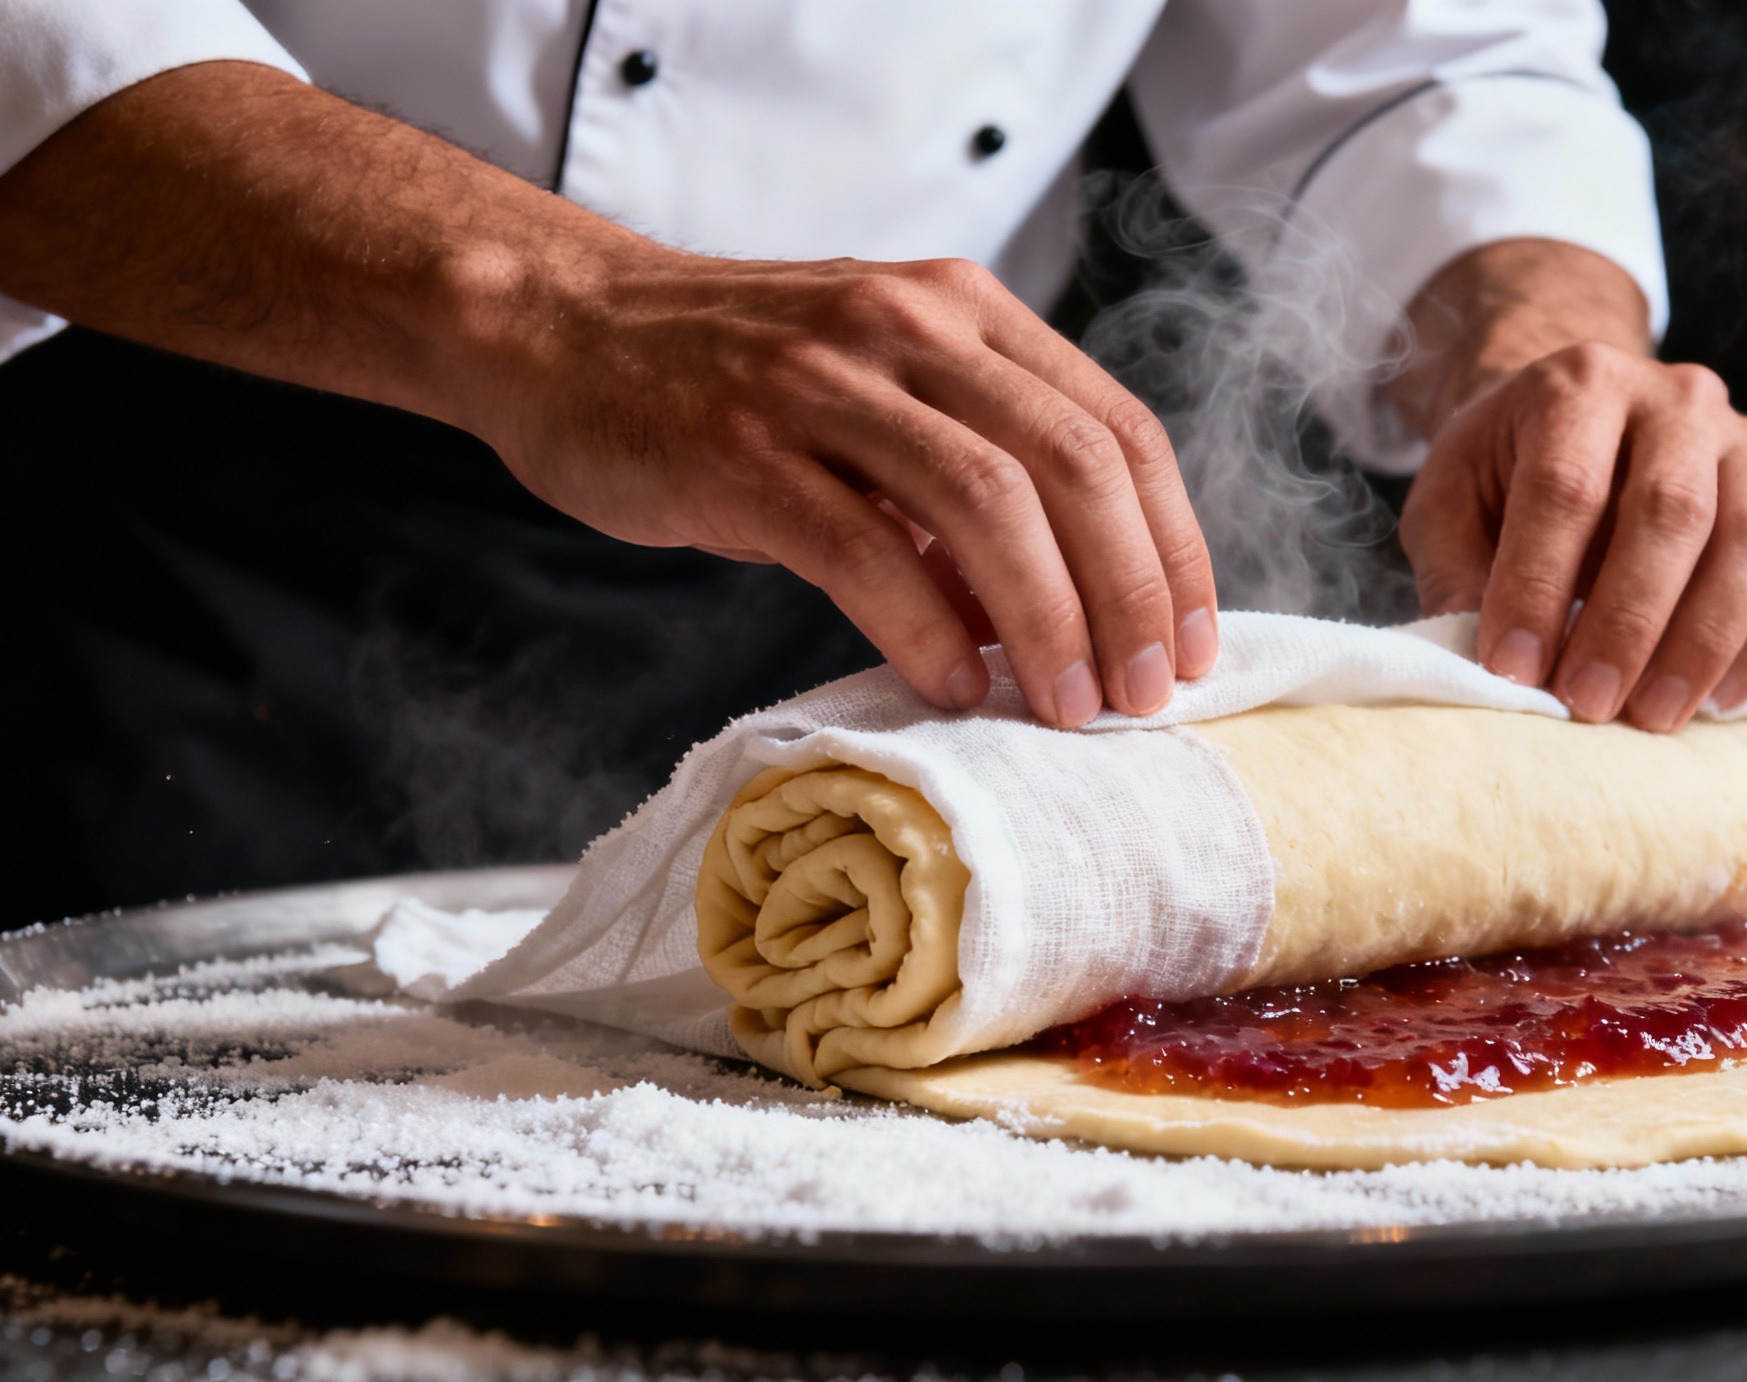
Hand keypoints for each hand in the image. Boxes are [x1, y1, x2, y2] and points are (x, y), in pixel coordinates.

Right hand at [0, 62, 1216, 728]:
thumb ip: (973, 474)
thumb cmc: (730, 376)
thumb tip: (1068, 612)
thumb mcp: (878, 387)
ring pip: (990, 500)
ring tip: (1065, 705)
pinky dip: (929, 626)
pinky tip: (954, 683)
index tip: (1188, 645)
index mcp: (963, 311)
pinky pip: (867, 546)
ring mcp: (824, 383)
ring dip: (1049, 617)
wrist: (558, 328)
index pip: (1119, 427)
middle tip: (1142, 695)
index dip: (1175, 547)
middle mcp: (909, 328)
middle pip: (1076, 463)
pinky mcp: (742, 449)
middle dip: (1132, 593)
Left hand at [1390, 245, 1746, 731]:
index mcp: (1580, 384)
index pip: (1566, 486)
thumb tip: (1482, 670)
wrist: (1576, 422)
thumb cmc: (1504, 472)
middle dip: (1629, 623)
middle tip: (1590, 704)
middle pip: (1672, 511)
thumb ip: (1456, 575)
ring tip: (1655, 715)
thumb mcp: (1449, 504)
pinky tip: (1723, 701)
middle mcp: (1678, 398)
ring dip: (1708, 641)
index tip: (1513, 669)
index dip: (1538, 584)